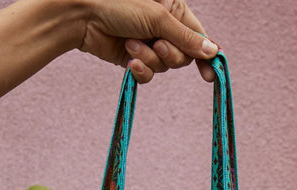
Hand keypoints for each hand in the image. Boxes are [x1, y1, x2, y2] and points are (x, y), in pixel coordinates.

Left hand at [79, 0, 217, 82]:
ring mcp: (149, 44)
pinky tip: (130, 60)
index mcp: (174, 10)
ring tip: (131, 43)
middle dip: (170, 54)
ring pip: (164, 67)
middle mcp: (163, 27)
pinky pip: (149, 75)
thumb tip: (212, 51)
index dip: (205, 54)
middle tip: (156, 43)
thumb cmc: (119, 4)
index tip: (211, 74)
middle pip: (183, 55)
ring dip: (149, 58)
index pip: (197, 36)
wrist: (83, 16)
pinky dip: (141, 70)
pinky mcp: (135, 59)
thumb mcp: (158, 18)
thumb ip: (186, 37)